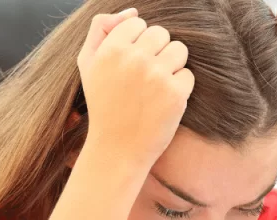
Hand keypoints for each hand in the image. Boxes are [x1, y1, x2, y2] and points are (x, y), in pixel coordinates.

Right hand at [77, 9, 194, 169]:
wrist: (116, 149)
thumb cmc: (103, 105)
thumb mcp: (88, 64)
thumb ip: (101, 29)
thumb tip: (132, 11)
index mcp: (111, 48)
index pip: (138, 23)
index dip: (137, 44)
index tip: (129, 65)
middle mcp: (134, 58)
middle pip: (161, 33)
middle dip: (156, 52)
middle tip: (144, 78)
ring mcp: (157, 75)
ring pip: (179, 50)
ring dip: (172, 66)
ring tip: (155, 87)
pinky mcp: (175, 94)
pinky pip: (188, 74)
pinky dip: (179, 88)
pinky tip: (162, 102)